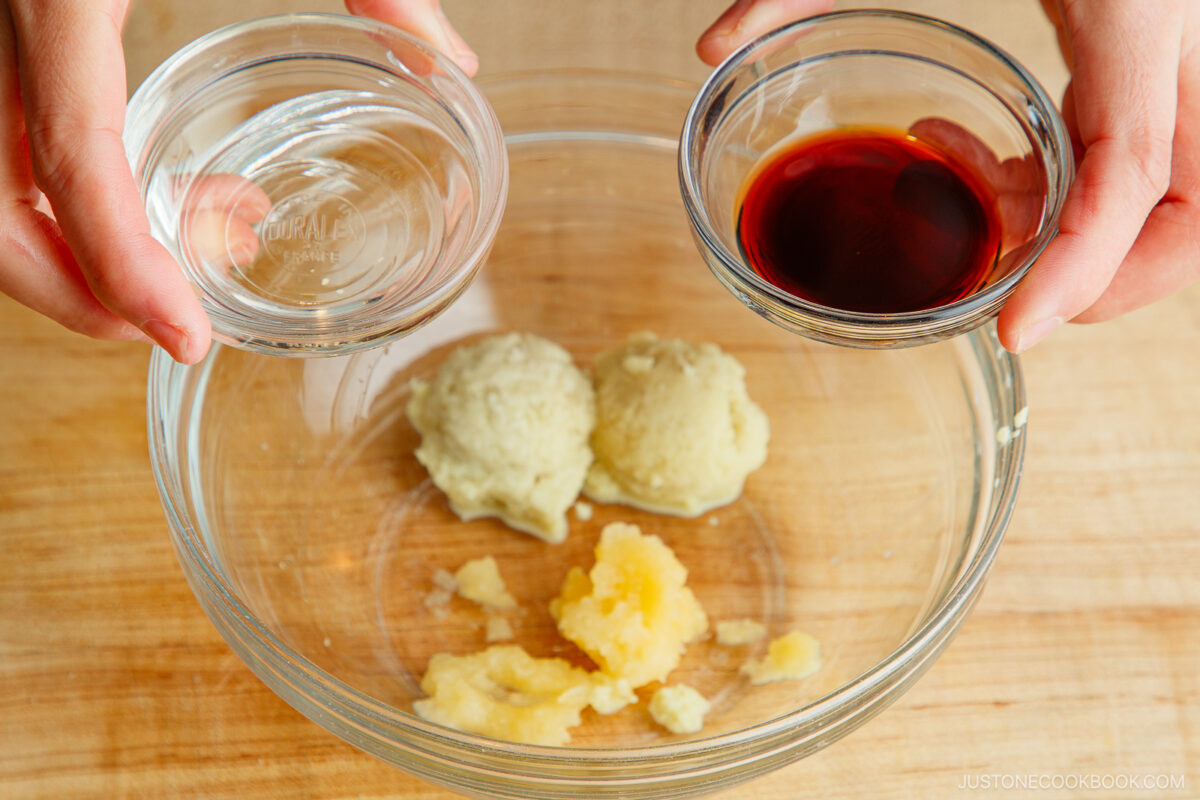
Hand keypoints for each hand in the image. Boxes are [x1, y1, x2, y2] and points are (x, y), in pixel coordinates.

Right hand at [0, 0, 473, 365]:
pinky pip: (5, 138)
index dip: (124, 269)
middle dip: (80, 290)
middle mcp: (1, 13)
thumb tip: (455, 65)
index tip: (187, 339)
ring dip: (75, 251)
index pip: (73, 162)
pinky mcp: (8, 24)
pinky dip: (66, 194)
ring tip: (199, 242)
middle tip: (182, 321)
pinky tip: (165, 183)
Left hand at [698, 0, 1199, 352]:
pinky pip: (1140, 145)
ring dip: (1084, 231)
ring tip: (962, 183)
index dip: (1084, 269)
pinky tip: (974, 148)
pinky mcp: (1141, 41)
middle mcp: (1170, 29)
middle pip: (1199, 208)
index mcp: (1129, 5)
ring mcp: (1168, 39)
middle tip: (1013, 300)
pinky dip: (1068, 181)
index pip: (1137, 172)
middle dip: (1116, 277)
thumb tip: (714, 48)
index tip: (1011, 332)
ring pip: (1183, 189)